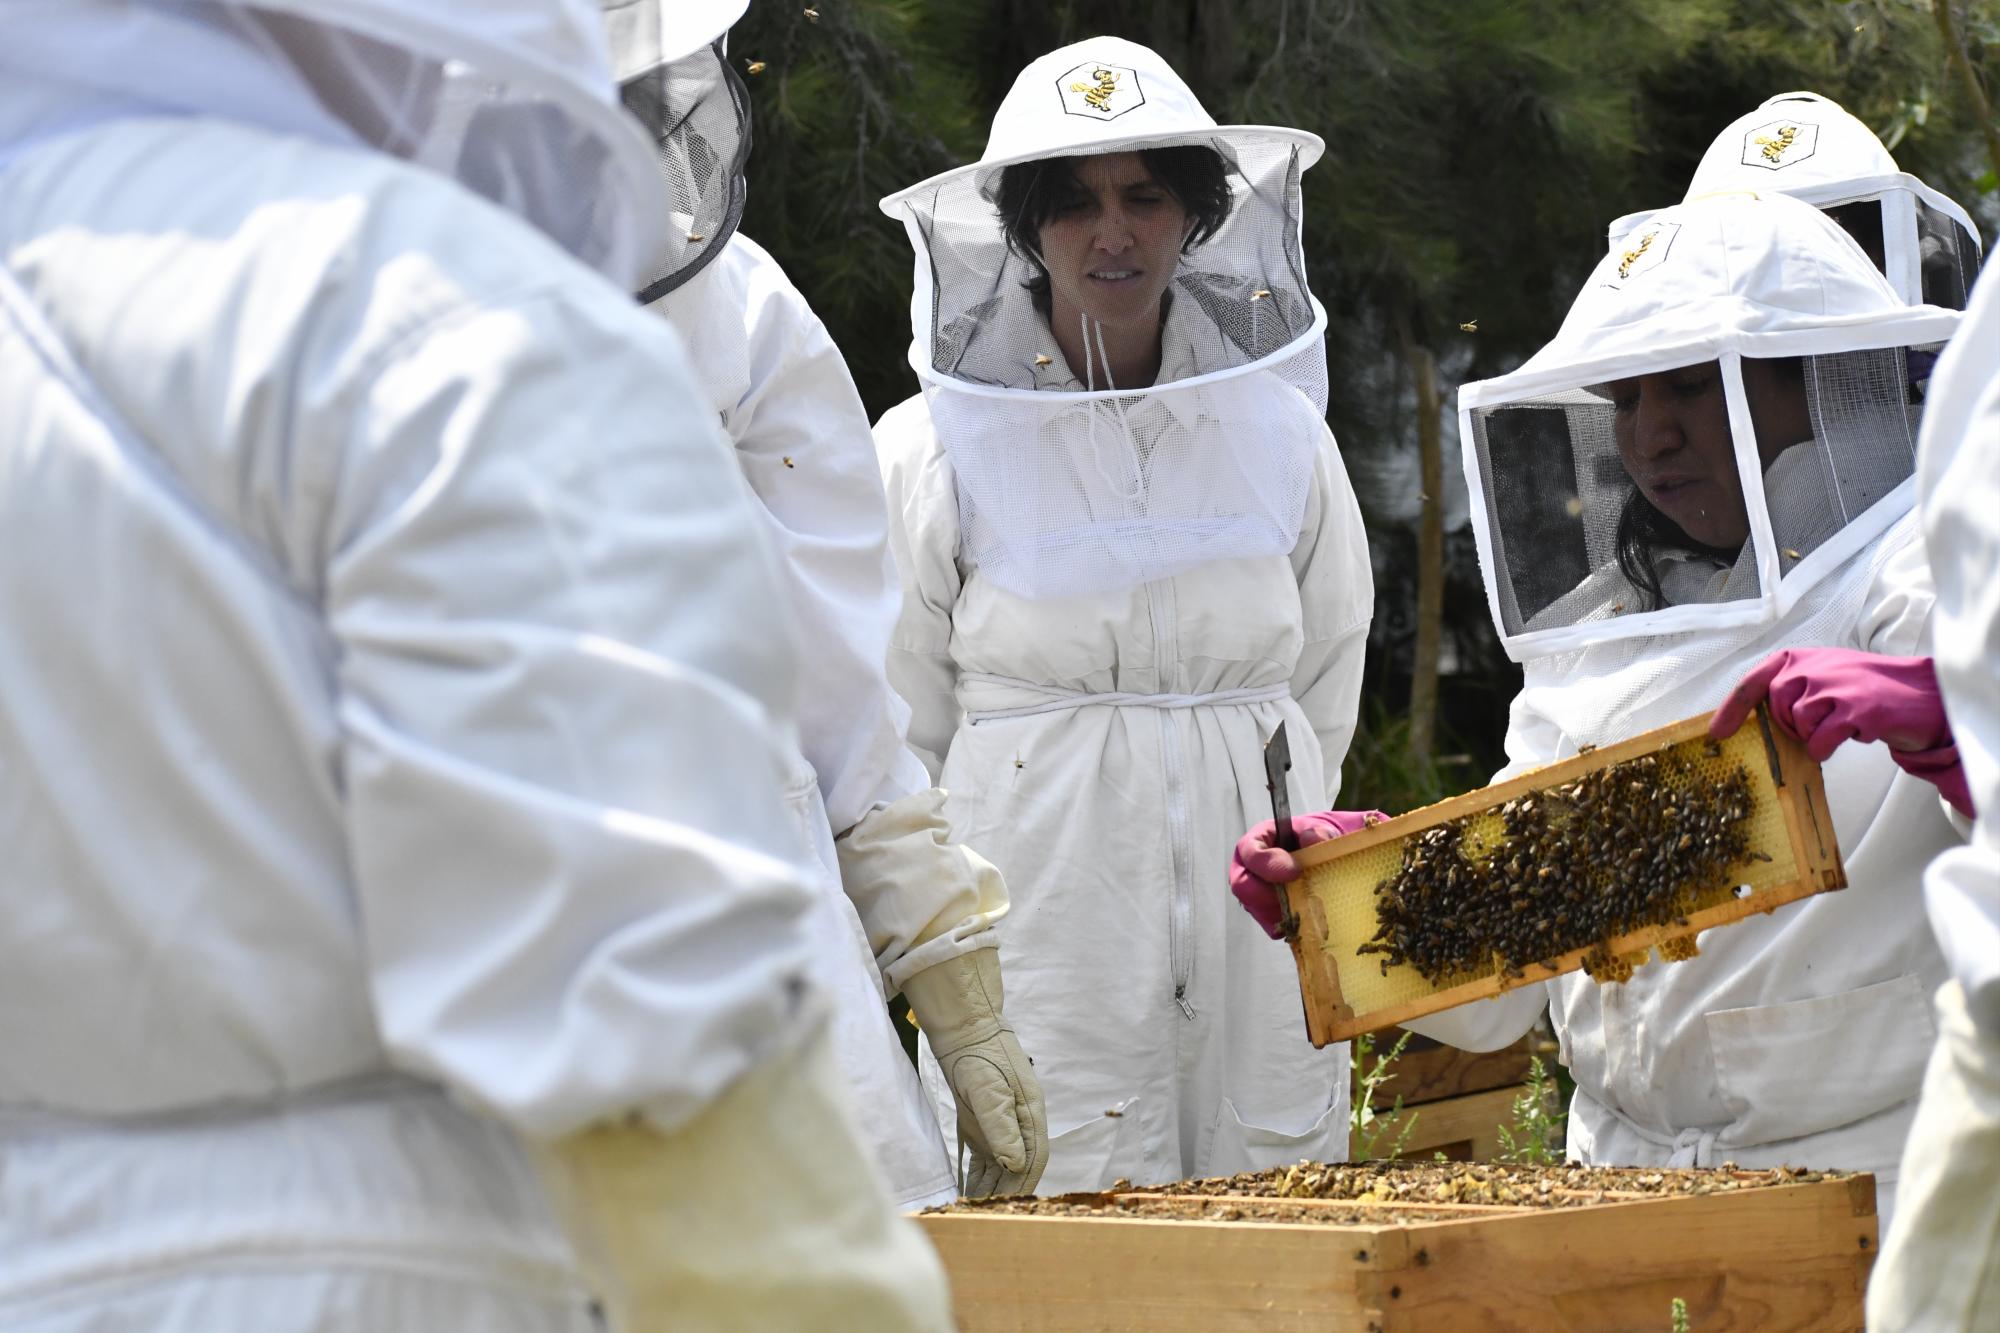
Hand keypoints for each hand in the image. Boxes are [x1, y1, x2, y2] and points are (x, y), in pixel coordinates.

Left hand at [900, 948, 1047, 1196]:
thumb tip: (1015, 1162)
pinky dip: (978, 1177)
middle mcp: (1020, 1123)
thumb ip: (1001, 1125)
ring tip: (975, 1211)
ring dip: (990, 1188)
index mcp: (1031, 1113)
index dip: (1023, 1183)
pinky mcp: (983, 1125)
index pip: (1034, 1158)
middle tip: (986, 1215)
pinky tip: (968, 1193)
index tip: (1010, 1206)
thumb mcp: (989, 1089)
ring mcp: (1001, 1125)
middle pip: (1018, 1166)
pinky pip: (984, 1159)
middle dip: (1004, 1192)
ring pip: (1001, 1166)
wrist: (964, 1028)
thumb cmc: (979, 1054)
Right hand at [1231, 810, 1389, 938]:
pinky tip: (1305, 920)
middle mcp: (1249, 868)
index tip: (1295, 872)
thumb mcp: (1320, 828)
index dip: (1269, 865)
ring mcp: (1256, 891)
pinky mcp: (1268, 911)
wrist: (1324, 852)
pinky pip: (1270, 924)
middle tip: (1297, 896)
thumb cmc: (1316, 837)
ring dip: (1280, 912)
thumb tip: (1312, 839)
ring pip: (1256, 909)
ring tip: (1305, 909)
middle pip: (1243, 886)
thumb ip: (1318, 832)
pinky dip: (1288, 925)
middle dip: (1268, 896)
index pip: (1251, 853)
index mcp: (1258, 840)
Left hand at [1713, 648, 1972, 817]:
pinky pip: (1820, 741)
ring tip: (1842, 723)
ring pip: (1798, 726)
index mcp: (1799, 659)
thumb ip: (1791, 687)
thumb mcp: (1823, 674)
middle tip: (1821, 721)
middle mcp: (1813, 668)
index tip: (1717, 733)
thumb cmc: (1866, 687)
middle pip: (1776, 710)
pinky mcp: (1855, 711)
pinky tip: (1852, 733)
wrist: (1921, 691)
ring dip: (1815, 735)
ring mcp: (1834, 688)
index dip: (1731, 709)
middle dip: (1791, 725)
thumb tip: (1751, 718)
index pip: (1754, 682)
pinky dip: (1828, 747)